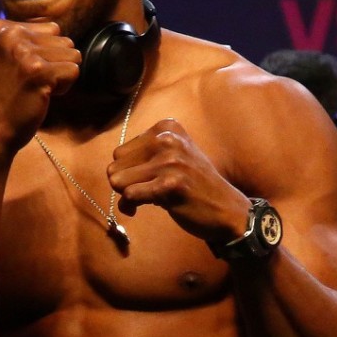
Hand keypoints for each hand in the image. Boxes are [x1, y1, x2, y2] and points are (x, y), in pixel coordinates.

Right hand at [0, 19, 80, 154]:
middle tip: (31, 81)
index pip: (53, 29)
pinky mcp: (38, 71)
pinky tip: (41, 95)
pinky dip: (64, 87)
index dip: (47, 53)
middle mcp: (11, 35)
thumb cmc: (8, 94)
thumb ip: (29, 38)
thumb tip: (58, 26)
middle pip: (66, 41)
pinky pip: (74, 71)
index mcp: (2, 28)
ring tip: (36, 87)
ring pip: (73, 55)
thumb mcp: (9, 56)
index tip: (24, 70)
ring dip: (60, 75)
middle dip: (56, 64)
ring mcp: (24, 53)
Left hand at [109, 118, 250, 241]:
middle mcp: (168, 139)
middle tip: (146, 190)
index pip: (121, 151)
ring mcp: (170, 161)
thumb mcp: (175, 156)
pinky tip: (150, 207)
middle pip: (115, 164)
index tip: (146, 179)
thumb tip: (110, 172)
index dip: (129, 170)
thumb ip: (145, 155)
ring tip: (150, 198)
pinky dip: (133, 206)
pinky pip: (129, 196)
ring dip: (129, 195)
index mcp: (168, 128)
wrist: (226, 208)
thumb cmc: (195, 184)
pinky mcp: (170, 185)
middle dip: (126, 181)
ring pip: (118, 180)